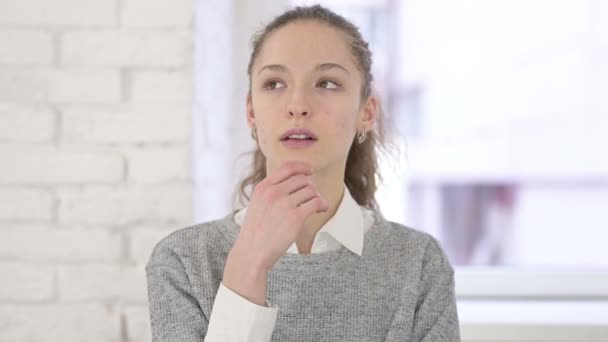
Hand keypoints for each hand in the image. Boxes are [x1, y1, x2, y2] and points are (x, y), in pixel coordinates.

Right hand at [222, 161, 328, 304]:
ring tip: (317, 205)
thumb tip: (293, 184)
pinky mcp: (296, 217)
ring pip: (311, 190)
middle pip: (302, 179)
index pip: (287, 167)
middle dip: (310, 187)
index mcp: (263, 187)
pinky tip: (322, 209)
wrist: (251, 253)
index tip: (310, 170)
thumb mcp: (257, 205)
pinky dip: (323, 204)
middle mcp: (273, 192)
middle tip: (312, 197)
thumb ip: (270, 193)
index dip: (302, 167)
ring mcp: (285, 204)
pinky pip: (316, 202)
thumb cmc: (255, 233)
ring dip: (317, 197)